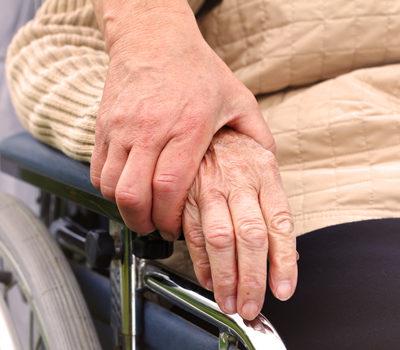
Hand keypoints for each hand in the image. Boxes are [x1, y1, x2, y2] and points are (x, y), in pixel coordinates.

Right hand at [89, 2, 273, 237]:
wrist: (153, 39)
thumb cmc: (196, 70)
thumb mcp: (237, 98)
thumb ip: (257, 134)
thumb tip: (268, 164)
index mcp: (187, 128)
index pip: (170, 186)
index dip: (169, 217)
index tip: (174, 229)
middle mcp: (150, 130)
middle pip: (134, 194)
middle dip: (143, 223)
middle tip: (154, 228)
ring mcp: (122, 128)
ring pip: (111, 186)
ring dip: (125, 209)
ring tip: (140, 211)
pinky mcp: (104, 126)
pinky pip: (97, 170)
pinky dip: (108, 189)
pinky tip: (126, 188)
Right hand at [183, 128, 297, 319]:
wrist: (200, 122)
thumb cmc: (235, 148)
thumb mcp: (263, 164)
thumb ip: (273, 205)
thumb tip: (284, 253)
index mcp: (265, 173)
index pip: (280, 224)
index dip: (282, 262)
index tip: (283, 289)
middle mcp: (239, 181)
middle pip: (250, 236)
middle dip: (252, 278)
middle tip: (252, 304)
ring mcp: (210, 187)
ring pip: (220, 239)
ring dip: (225, 276)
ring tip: (229, 300)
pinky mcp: (185, 194)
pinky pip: (193, 232)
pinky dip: (200, 261)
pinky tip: (208, 278)